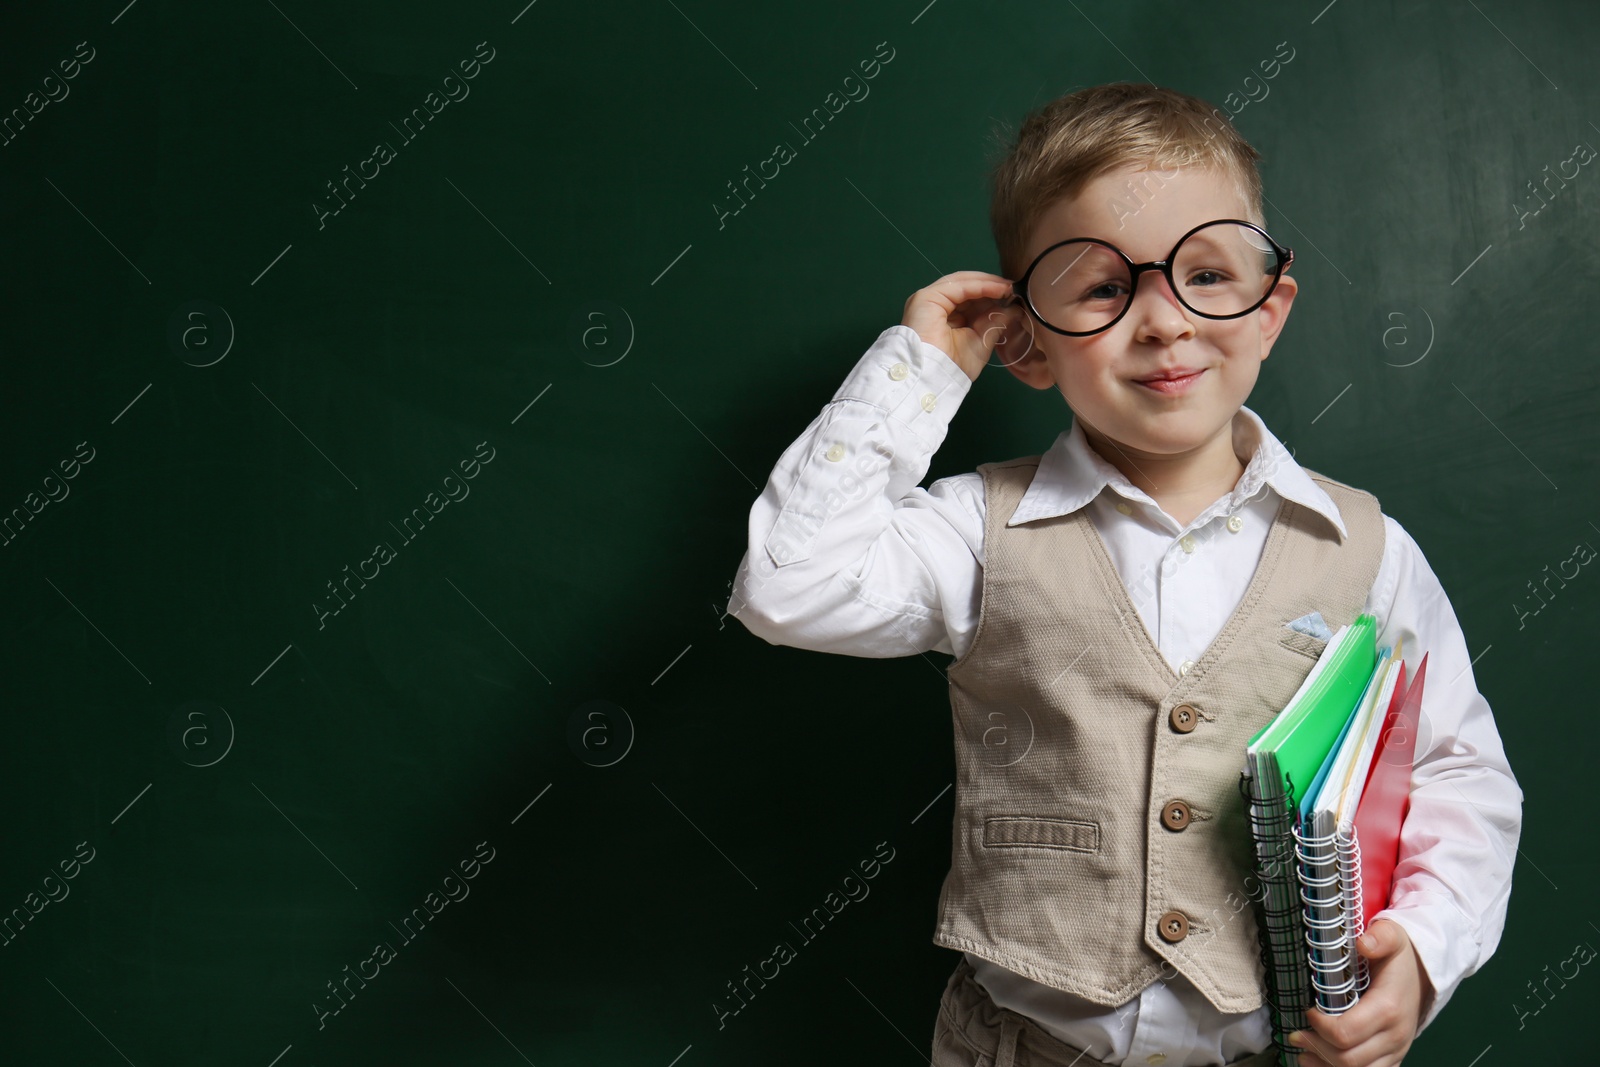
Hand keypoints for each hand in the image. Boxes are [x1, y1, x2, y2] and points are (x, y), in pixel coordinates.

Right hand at [900, 271, 1027, 382]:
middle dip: (990, 286)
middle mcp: (934, 305)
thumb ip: (994, 323)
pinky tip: (998, 289)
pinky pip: (959, 286)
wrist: (934, 376)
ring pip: (962, 283)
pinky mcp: (927, 297)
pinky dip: (981, 286)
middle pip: (965, 287)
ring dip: (987, 283)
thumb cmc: (953, 365)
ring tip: (1008, 287)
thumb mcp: (981, 341)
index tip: (1011, 296)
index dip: (989, 295)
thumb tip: (1013, 310)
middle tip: (1012, 288)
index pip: (968, 298)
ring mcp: (928, 299)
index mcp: (942, 316)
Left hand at [1288, 919, 1433, 1066]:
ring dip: (1325, 1065)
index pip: (1346, 1032)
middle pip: (1349, 1059)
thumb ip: (1382, 937)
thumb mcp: (1393, 937)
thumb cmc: (1399, 958)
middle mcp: (1394, 1036)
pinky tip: (1319, 1063)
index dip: (1320, 1026)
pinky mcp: (1392, 1059)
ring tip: (1302, 1052)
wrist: (1422, 975)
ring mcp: (1395, 1051)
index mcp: (1388, 1008)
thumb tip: (1364, 944)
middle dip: (1317, 1048)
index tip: (1308, 1011)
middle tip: (1296, 1034)